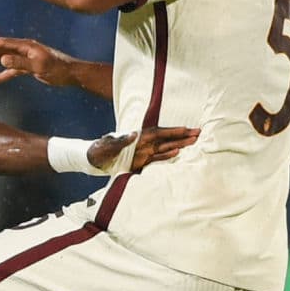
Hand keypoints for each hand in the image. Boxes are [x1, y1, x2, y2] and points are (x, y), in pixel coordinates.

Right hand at [0, 36, 76, 87]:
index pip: (1, 43)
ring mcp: (25, 58)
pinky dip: (1, 76)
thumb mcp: (38, 66)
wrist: (71, 74)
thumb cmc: (57, 69)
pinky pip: (10, 71)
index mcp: (25, 45)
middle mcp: (23, 49)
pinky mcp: (28, 67)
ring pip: (2, 57)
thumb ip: (20, 63)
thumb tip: (1, 59)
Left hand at [86, 126, 200, 172]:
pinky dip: (168, 156)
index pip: (159, 133)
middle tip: (199, 133)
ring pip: (165, 147)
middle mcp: (143, 143)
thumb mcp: (107, 145)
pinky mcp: (140, 161)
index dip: (173, 131)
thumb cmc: (98, 150)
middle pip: (166, 138)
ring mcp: (143, 152)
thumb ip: (121, 140)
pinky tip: (178, 153)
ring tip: (195, 141)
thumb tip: (134, 133)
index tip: (187, 129)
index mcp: (137, 137)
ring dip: (179, 144)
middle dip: (182, 136)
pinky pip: (157, 158)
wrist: (90, 160)